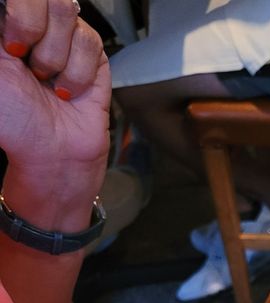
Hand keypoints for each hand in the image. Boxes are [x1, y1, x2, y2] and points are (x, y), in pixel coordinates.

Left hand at [0, 0, 109, 179]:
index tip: (10, 47)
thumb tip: (6, 11)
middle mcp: (35, 22)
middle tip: (23, 59)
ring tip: (46, 79)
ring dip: (53, 57)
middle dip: (31, 28)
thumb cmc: (14, 120)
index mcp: (6, 20)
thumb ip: (0, 27)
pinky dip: (76, 73)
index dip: (19, 15)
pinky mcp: (93, 54)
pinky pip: (88, 42)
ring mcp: (65, 36)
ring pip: (66, 12)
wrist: (50, 153)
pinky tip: (67, 90)